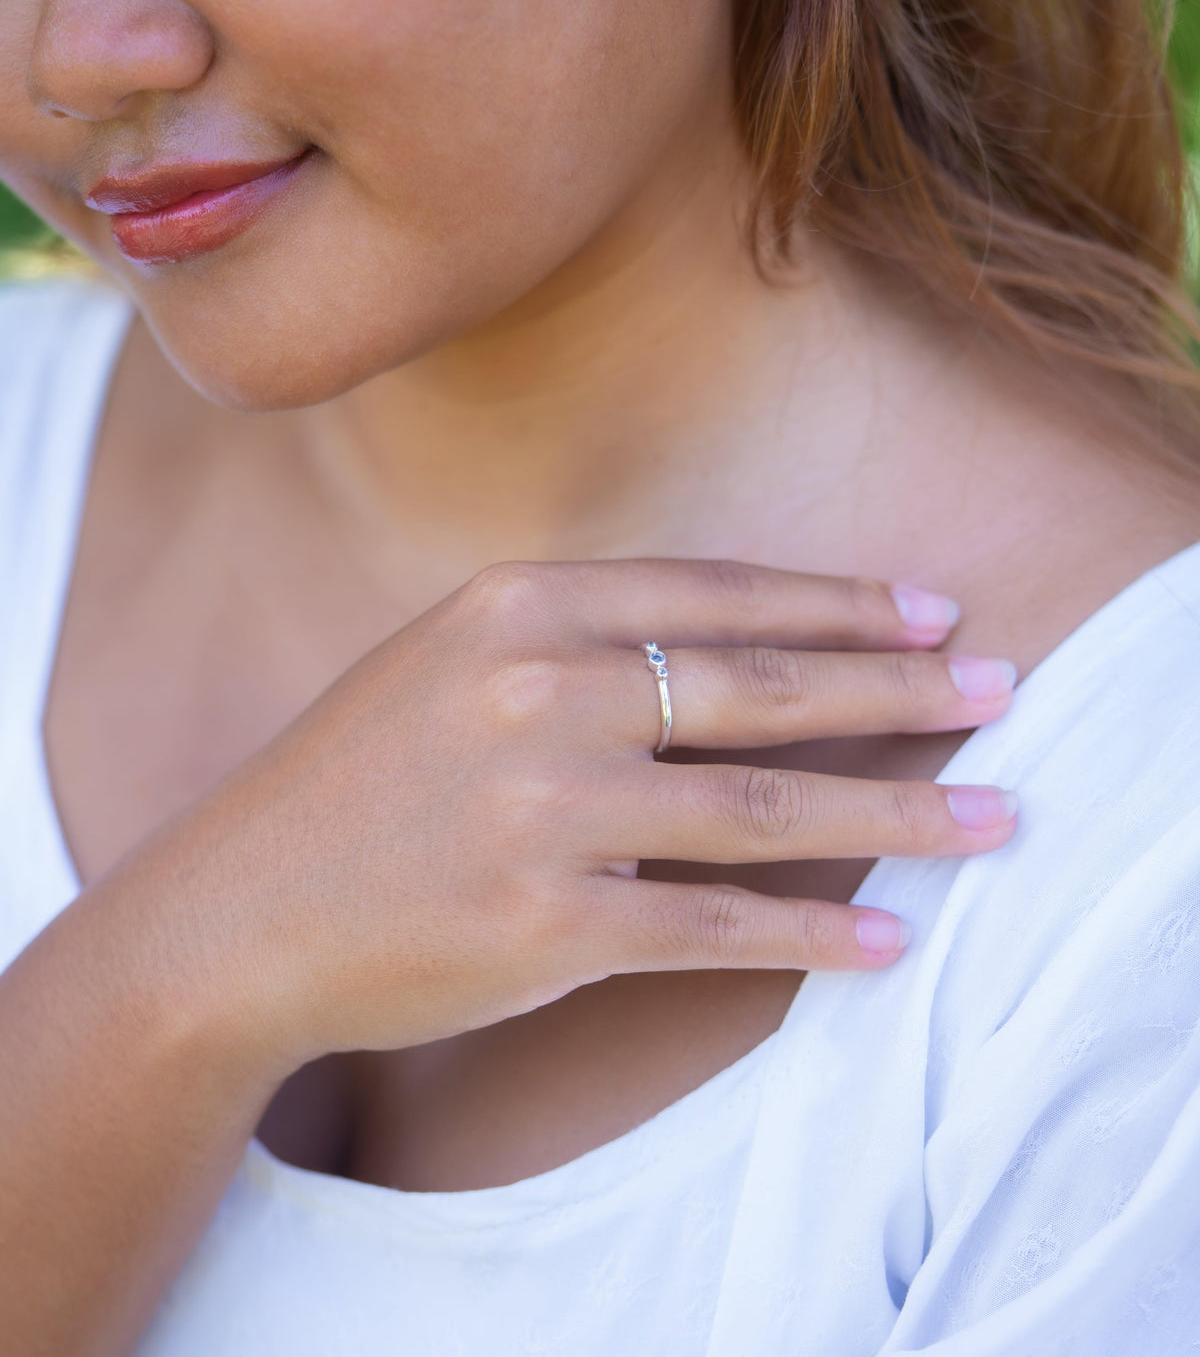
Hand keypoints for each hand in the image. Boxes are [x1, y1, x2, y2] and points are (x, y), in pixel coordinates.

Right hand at [143, 560, 1016, 1073]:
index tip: (929, 610)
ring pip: (766, 809)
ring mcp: (547, 809)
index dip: (838, 602)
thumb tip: (731, 643)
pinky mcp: (548, 925)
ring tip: (990, 821)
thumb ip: (575, 637)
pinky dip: (811, 933)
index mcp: (517, 605)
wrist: (239, 910)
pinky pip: (716, 926)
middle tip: (998, 689)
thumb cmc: (355, 781)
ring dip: (898, 815)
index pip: (717, 593)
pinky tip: (885, 935)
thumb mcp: (451, 660)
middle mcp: (540, 691)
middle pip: (764, 686)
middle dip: (900, 688)